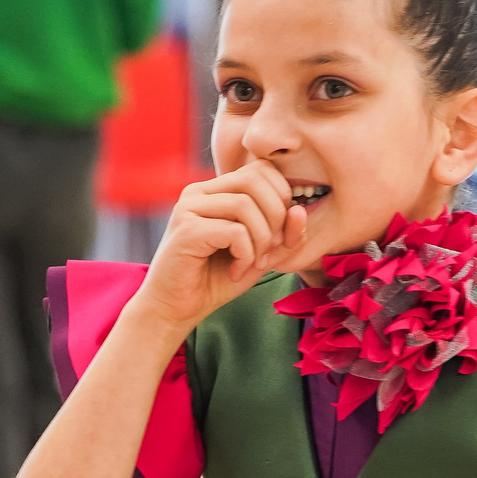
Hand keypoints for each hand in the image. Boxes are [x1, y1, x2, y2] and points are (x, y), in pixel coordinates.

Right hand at [131, 160, 308, 333]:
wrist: (176, 308)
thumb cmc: (217, 279)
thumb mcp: (262, 254)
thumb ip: (285, 234)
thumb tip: (300, 210)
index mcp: (217, 190)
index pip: (262, 169)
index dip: (282, 197)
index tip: (278, 234)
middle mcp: (199, 191)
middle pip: (255, 179)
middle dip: (275, 217)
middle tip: (269, 250)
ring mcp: (189, 207)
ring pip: (246, 205)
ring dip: (261, 240)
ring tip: (252, 263)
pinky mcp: (186, 229)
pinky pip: (234, 231)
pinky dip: (246, 254)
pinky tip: (236, 271)